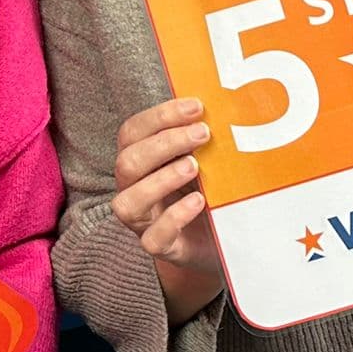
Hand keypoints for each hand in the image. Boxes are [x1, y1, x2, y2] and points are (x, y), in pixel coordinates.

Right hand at [112, 98, 223, 320]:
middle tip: (202, 134)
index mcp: (141, 161)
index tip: (196, 106)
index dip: (159, 116)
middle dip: (164, 144)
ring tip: (194, 167)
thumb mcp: (207, 161)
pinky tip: (199, 201)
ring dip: (160, 180)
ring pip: (127, 202)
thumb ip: (205, 139)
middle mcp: (134, 189)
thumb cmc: (211, 191)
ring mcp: (144, 222)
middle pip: (127, 163)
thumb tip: (225, 104)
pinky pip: (152, 239)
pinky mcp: (161, 248)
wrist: (223, 240)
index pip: (133, 132)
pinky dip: (174, 217)